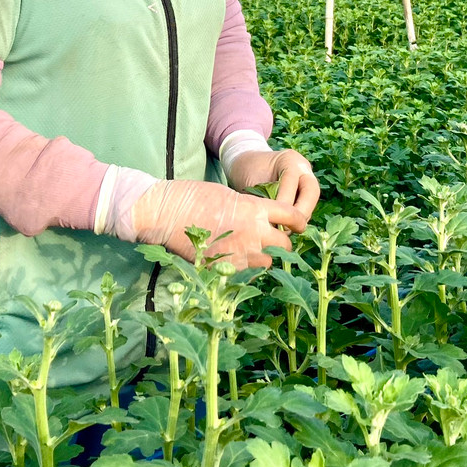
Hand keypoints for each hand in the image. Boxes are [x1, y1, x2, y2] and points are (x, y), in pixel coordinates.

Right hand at [127, 179, 304, 269]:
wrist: (167, 213)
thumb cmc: (194, 197)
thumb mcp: (229, 194)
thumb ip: (250, 208)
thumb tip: (262, 219)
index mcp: (256, 210)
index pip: (292, 216)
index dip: (299, 221)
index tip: (298, 224)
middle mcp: (253, 233)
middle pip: (286, 245)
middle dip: (283, 243)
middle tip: (274, 240)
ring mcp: (240, 254)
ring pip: (268, 262)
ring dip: (265, 257)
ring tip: (253, 249)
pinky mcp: (225, 268)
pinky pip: (246, 272)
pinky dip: (245, 266)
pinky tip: (234, 257)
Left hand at [226, 149, 319, 226]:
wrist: (246, 163)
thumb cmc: (246, 171)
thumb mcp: (252, 180)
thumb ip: (264, 197)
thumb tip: (273, 222)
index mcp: (289, 159)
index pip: (292, 182)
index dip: (285, 202)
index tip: (275, 218)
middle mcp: (302, 167)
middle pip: (312, 191)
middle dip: (302, 212)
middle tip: (287, 229)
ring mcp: (306, 177)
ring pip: (311, 200)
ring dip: (301, 217)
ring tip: (285, 231)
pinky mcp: (305, 190)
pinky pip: (306, 205)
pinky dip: (297, 217)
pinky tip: (286, 227)